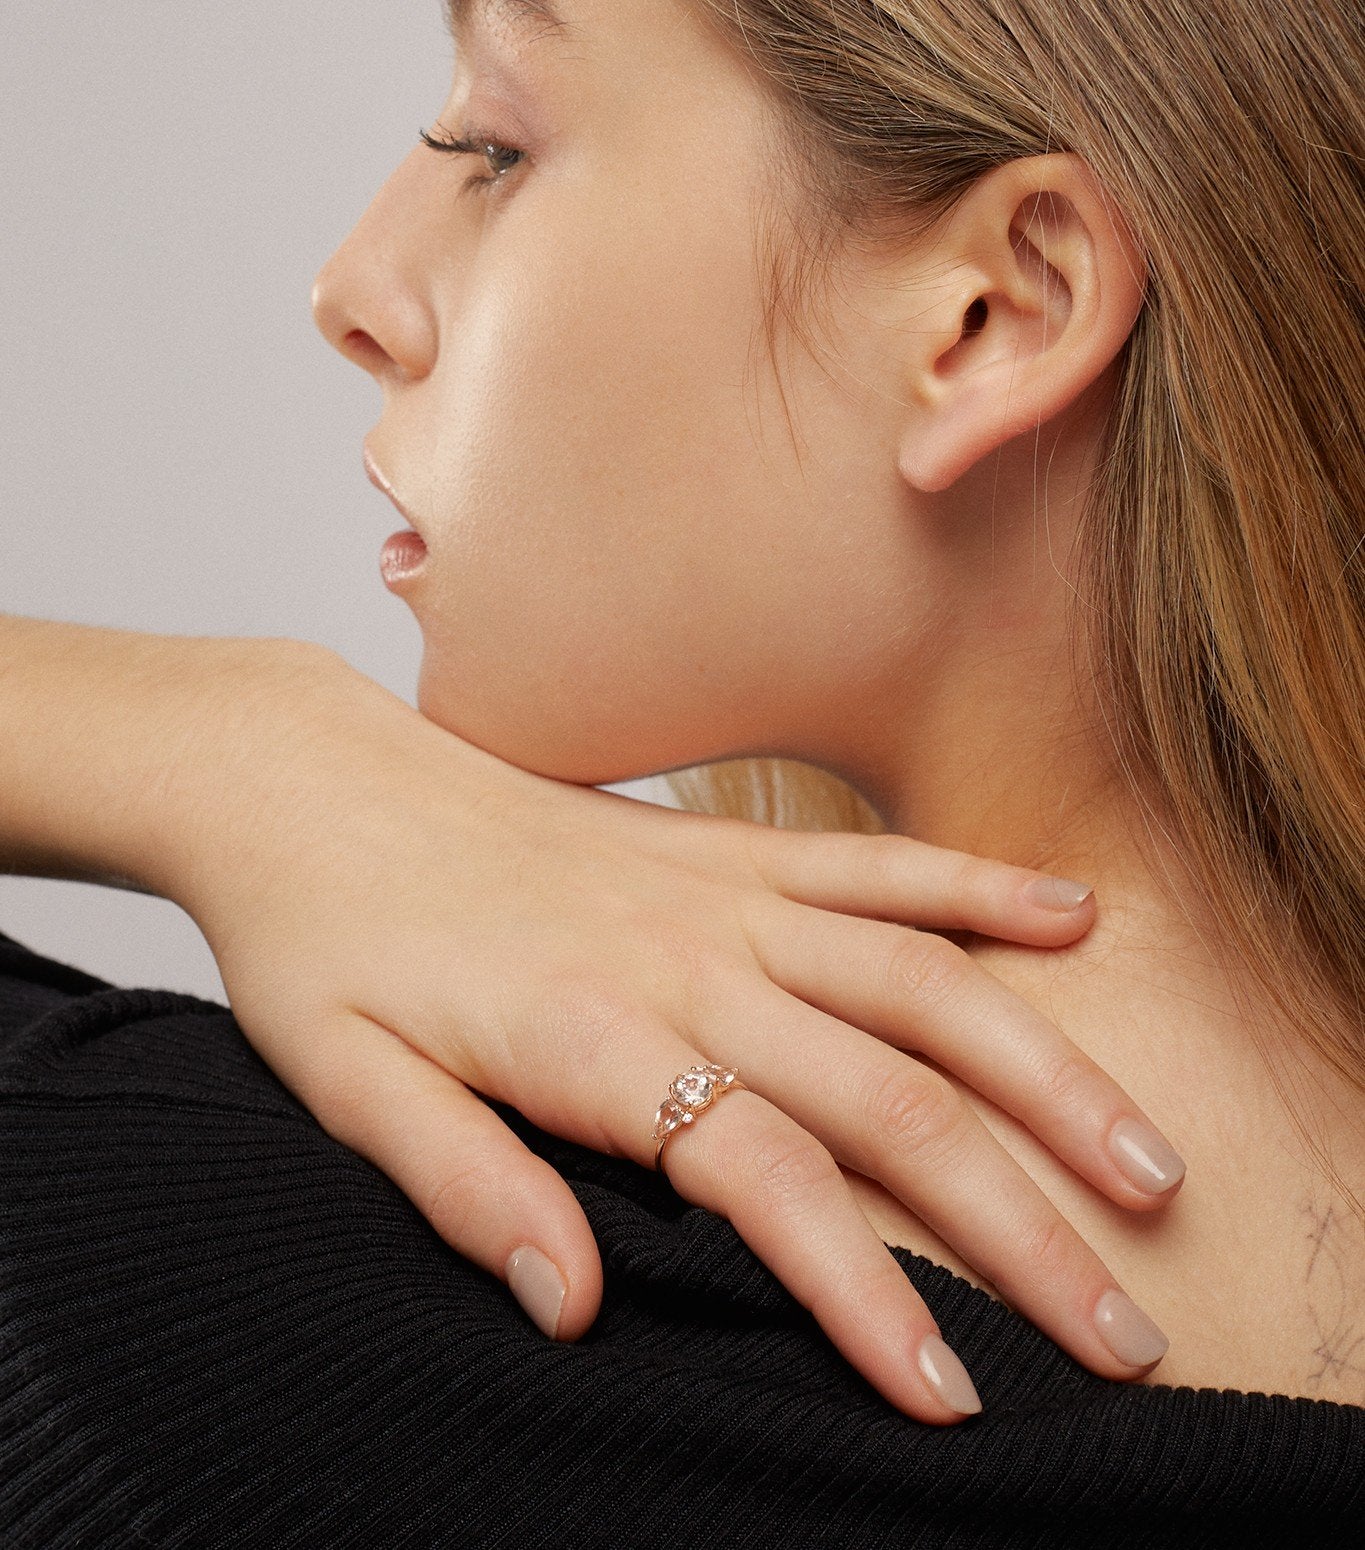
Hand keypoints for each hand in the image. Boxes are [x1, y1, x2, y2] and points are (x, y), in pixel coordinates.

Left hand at [168, 647, 1183, 1425]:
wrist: (311, 781)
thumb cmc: (323, 938)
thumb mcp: (347, 1084)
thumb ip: (466, 1187)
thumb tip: (576, 1308)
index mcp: (597, 1040)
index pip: (769, 1187)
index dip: (868, 1300)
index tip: (951, 1396)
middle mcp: (688, 962)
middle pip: (888, 1100)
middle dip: (1017, 1224)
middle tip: (1119, 1328)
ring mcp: (721, 892)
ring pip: (923, 983)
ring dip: (1047, 1073)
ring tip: (1147, 1160)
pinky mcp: (725, 847)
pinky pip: (878, 866)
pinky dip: (981, 890)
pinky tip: (1072, 921)